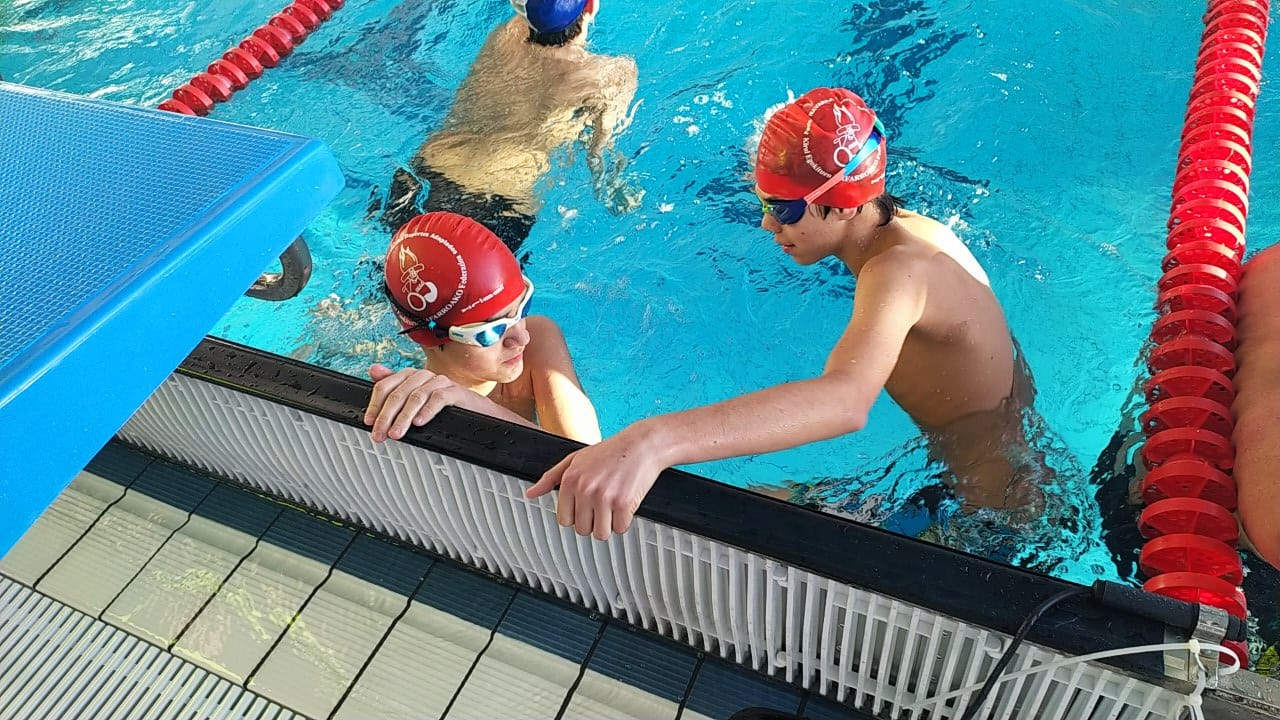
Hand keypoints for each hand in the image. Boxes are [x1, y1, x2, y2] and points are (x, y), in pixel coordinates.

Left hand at [365, 364, 476, 441]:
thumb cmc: (447, 407)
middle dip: (386, 416)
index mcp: (411, 376)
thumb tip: (373, 369)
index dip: (375, 404)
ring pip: (416, 396)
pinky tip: (419, 423)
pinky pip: (438, 398)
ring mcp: (441, 382)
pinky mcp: (456, 391)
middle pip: (398, 393)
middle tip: (380, 434)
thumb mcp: (417, 399)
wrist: (479, 412)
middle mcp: (424, 376)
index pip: (385, 385)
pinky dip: (426, 411)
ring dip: (403, 417)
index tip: (369, 422)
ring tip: (396, 433)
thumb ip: (395, 385)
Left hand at [525, 427, 664, 539]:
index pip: (564, 519)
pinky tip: (625, 504)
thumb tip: (530, 493)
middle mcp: (585, 489)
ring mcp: (604, 497)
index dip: (576, 515)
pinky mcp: (624, 503)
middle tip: (603, 504)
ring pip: (600, 534)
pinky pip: (620, 528)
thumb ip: (551, 478)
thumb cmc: (610, 451)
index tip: (586, 506)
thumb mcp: (575, 459)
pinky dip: (625, 521)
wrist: (641, 444)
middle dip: (593, 521)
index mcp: (570, 480)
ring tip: (613, 506)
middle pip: (582, 530)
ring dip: (609, 524)